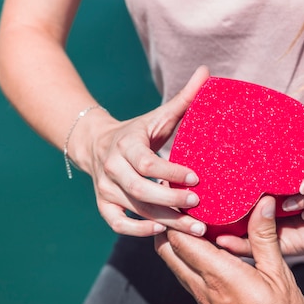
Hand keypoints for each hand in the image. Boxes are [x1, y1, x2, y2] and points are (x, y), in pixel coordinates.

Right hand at [74, 66, 210, 236]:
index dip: (171, 173)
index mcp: (127, 144)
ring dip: (164, 220)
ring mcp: (106, 188)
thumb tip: (207, 71)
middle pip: (139, 190)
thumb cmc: (139, 130)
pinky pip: (117, 223)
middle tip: (198, 204)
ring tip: (194, 228)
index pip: (147, 163)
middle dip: (170, 199)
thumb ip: (185, 98)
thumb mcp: (159, 115)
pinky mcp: (104, 204)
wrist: (96, 142)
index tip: (196, 178)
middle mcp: (113, 168)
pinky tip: (161, 231)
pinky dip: (136, 231)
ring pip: (133, 209)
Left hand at [155, 197, 303, 303]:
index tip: (180, 193)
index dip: (174, 214)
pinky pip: (189, 278)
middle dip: (167, 224)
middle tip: (182, 203)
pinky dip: (189, 258)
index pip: (179, 238)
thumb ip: (264, 238)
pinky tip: (210, 249)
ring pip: (175, 265)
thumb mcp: (279, 275)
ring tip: (195, 220)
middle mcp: (203, 288)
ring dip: (176, 241)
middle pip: (166, 250)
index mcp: (218, 275)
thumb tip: (263, 203)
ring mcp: (203, 301)